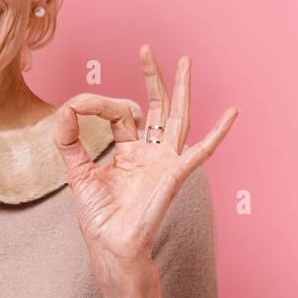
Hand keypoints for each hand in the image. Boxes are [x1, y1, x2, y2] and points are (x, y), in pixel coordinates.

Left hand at [54, 47, 238, 297]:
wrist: (110, 247)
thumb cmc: (99, 218)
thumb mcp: (77, 173)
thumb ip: (69, 141)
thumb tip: (64, 109)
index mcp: (129, 152)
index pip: (119, 114)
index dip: (98, 104)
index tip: (76, 105)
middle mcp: (150, 153)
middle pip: (157, 107)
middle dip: (154, 78)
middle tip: (148, 49)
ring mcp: (164, 162)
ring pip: (177, 118)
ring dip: (182, 90)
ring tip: (187, 62)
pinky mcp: (174, 175)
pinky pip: (200, 151)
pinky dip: (218, 133)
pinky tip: (233, 113)